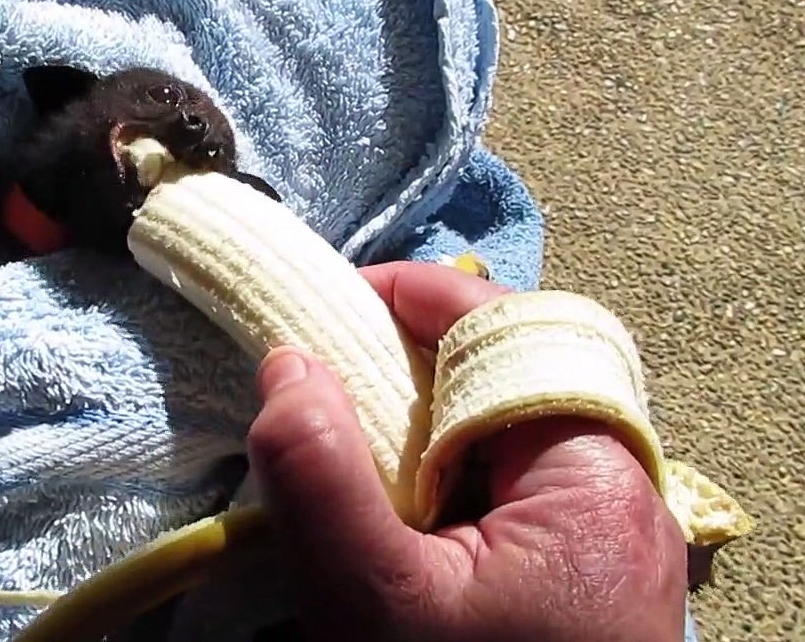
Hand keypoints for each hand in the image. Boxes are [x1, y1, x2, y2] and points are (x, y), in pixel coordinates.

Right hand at [246, 261, 687, 640]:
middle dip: (408, 364)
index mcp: (595, 479)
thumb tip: (287, 362)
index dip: (420, 298)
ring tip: (346, 450)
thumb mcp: (377, 606)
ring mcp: (599, 538)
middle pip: (507, 376)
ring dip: (415, 426)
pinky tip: (387, 514)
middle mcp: (617, 494)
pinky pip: (500, 488)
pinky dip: (435, 479)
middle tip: (325, 382)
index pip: (513, 332)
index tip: (333, 301)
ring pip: (498, 433)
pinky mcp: (572, 576)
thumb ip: (322, 481)